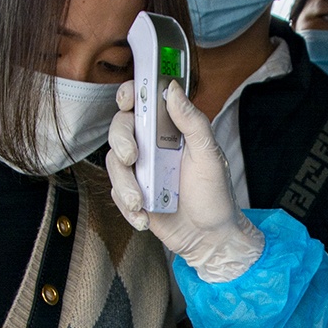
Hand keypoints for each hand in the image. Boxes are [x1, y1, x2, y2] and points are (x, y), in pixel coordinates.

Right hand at [106, 81, 263, 282]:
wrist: (209, 238)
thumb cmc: (214, 194)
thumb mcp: (209, 155)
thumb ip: (192, 121)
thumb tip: (172, 89)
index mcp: (170, 130)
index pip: (143, 102)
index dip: (130, 94)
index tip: (127, 100)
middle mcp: (151, 146)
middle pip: (120, 129)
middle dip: (120, 141)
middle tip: (131, 157)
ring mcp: (139, 171)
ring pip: (113, 163)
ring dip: (123, 183)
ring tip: (139, 202)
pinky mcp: (132, 194)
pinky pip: (115, 194)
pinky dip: (127, 207)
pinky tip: (145, 217)